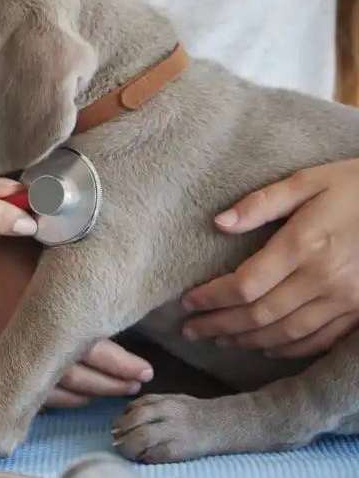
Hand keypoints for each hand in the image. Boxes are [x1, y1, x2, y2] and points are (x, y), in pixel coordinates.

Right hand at [0, 239, 152, 407]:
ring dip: (86, 393)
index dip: (123, 364)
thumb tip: (122, 250)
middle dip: (112, 383)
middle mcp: (17, 339)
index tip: (146, 368)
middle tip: (137, 381)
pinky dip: (51, 396)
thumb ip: (74, 257)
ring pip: (49, 391)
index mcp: (40, 310)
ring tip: (111, 389)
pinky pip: (19, 389)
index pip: (93, 351)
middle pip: (76, 378)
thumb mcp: (37, 239)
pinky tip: (71, 390)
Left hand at [182, 159, 358, 357]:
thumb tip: (219, 222)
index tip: (187, 303)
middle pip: (259, 315)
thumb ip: (262, 202)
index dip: (212, 298)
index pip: (245, 285)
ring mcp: (346, 300)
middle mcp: (324, 279)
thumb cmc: (357, 186)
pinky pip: (319, 340)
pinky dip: (287, 348)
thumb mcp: (309, 181)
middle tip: (190, 331)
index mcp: (304, 245)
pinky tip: (265, 347)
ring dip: (247, 341)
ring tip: (219, 340)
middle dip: (219, 325)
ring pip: (286, 333)